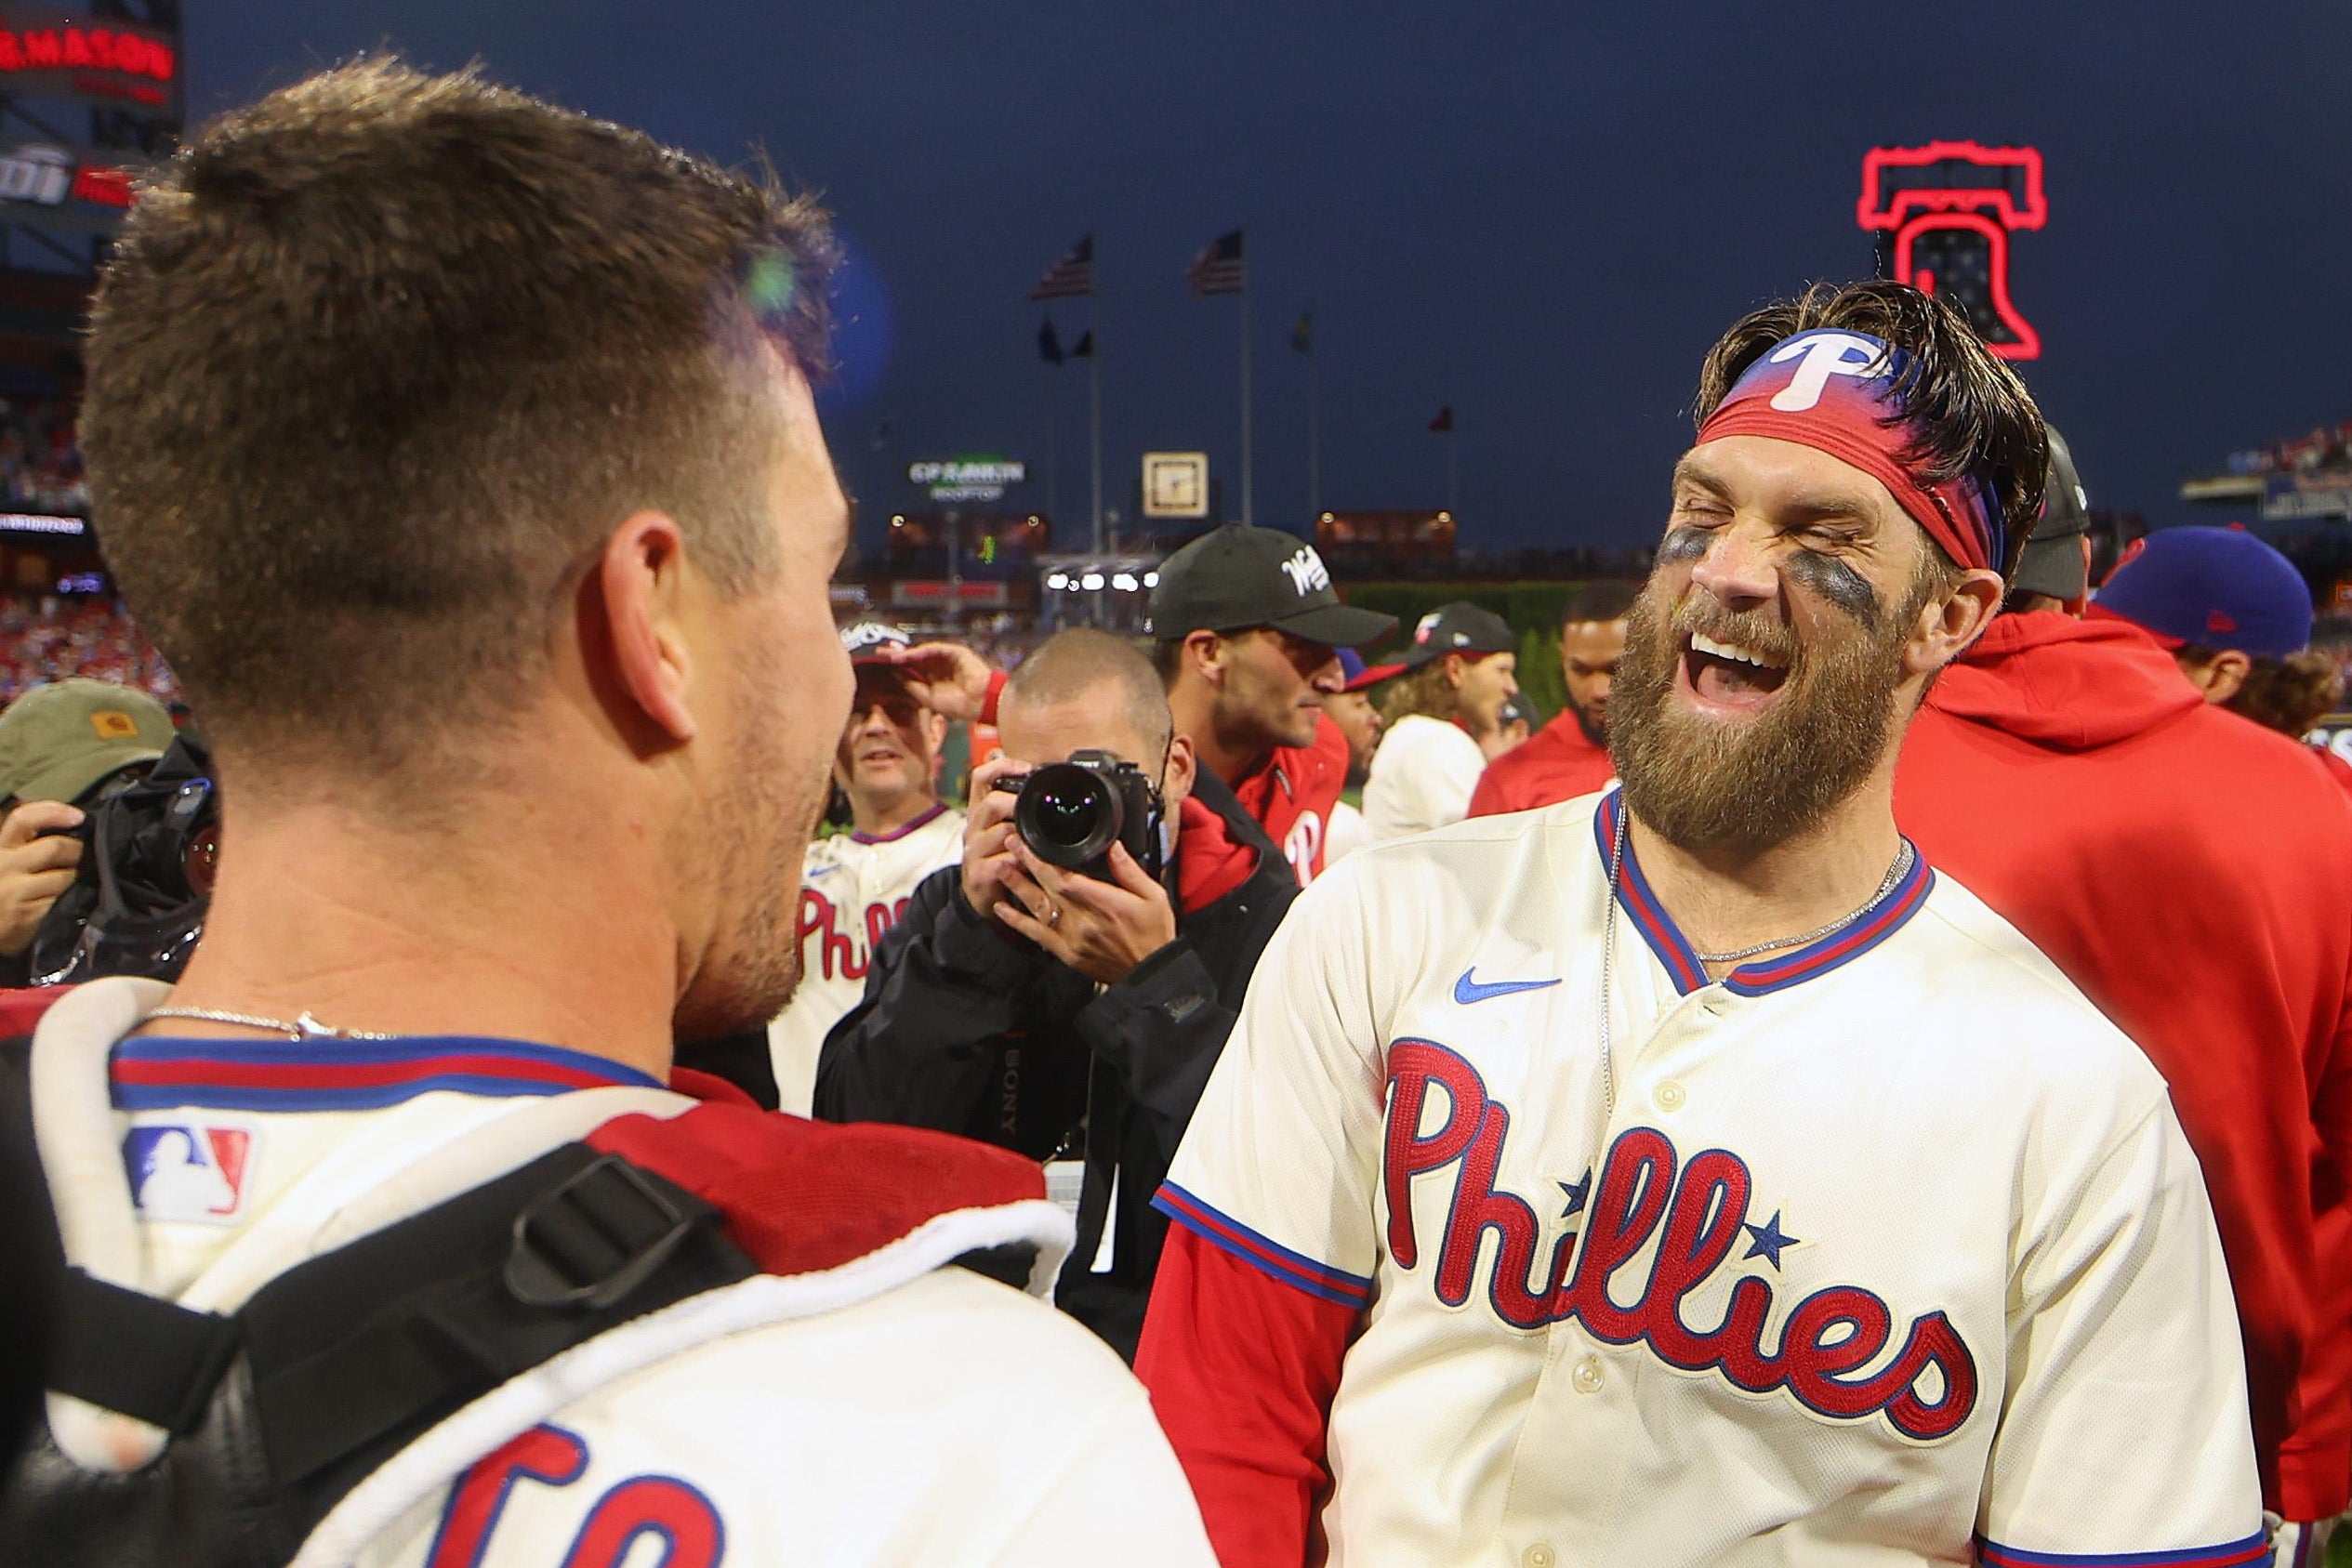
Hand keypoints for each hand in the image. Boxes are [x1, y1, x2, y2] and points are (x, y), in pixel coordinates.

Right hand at [0, 801, 83, 957]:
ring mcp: (12, 892)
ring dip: (78, 881)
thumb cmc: (3, 894)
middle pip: (55, 847)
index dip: (53, 812)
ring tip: (75, 886)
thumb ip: (28, 846)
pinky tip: (67, 906)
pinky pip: (63, 902)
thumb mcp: (7, 865)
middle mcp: (2, 867)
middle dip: (78, 852)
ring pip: (65, 877)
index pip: (23, 819)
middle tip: (86, 859)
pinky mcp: (25, 917)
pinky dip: (72, 902)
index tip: (78, 816)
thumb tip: (71, 824)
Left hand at [878, 641, 995, 721]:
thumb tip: (896, 673)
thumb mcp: (928, 698)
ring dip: (906, 653)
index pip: (912, 670)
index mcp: (933, 679)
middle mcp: (938, 667)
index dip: (897, 667)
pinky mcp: (954, 652)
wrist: (979, 703)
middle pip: (914, 658)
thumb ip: (912, 685)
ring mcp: (946, 658)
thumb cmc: (958, 705)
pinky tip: (908, 655)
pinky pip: (934, 649)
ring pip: (922, 652)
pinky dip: (920, 651)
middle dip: (898, 655)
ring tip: (891, 656)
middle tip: (880, 653)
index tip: (881, 664)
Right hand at [959, 753, 1031, 923]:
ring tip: (1040, 841)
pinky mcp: (979, 874)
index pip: (980, 777)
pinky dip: (1020, 862)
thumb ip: (1019, 813)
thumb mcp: (1004, 832)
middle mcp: (973, 827)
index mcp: (980, 812)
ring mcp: (973, 851)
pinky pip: (1002, 862)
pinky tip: (1030, 864)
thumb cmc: (999, 859)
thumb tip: (1051, 792)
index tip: (1026, 768)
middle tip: (1038, 810)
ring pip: (1001, 832)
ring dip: (1025, 836)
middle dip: (1017, 804)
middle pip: (991, 803)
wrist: (981, 898)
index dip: (1002, 767)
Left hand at [995, 841, 1177, 985]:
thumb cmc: (1155, 934)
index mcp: (1105, 904)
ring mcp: (1072, 940)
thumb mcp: (1153, 896)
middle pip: (1047, 889)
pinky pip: (1037, 936)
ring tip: (1000, 867)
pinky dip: (1017, 922)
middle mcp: (1084, 922)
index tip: (1029, 842)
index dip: (1043, 860)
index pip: (1065, 878)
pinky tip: (1000, 908)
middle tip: (1010, 843)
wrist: (1151, 975)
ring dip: (1017, 888)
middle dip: (1026, 864)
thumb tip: (1113, 847)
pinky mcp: (1067, 954)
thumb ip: (1130, 871)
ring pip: (1038, 909)